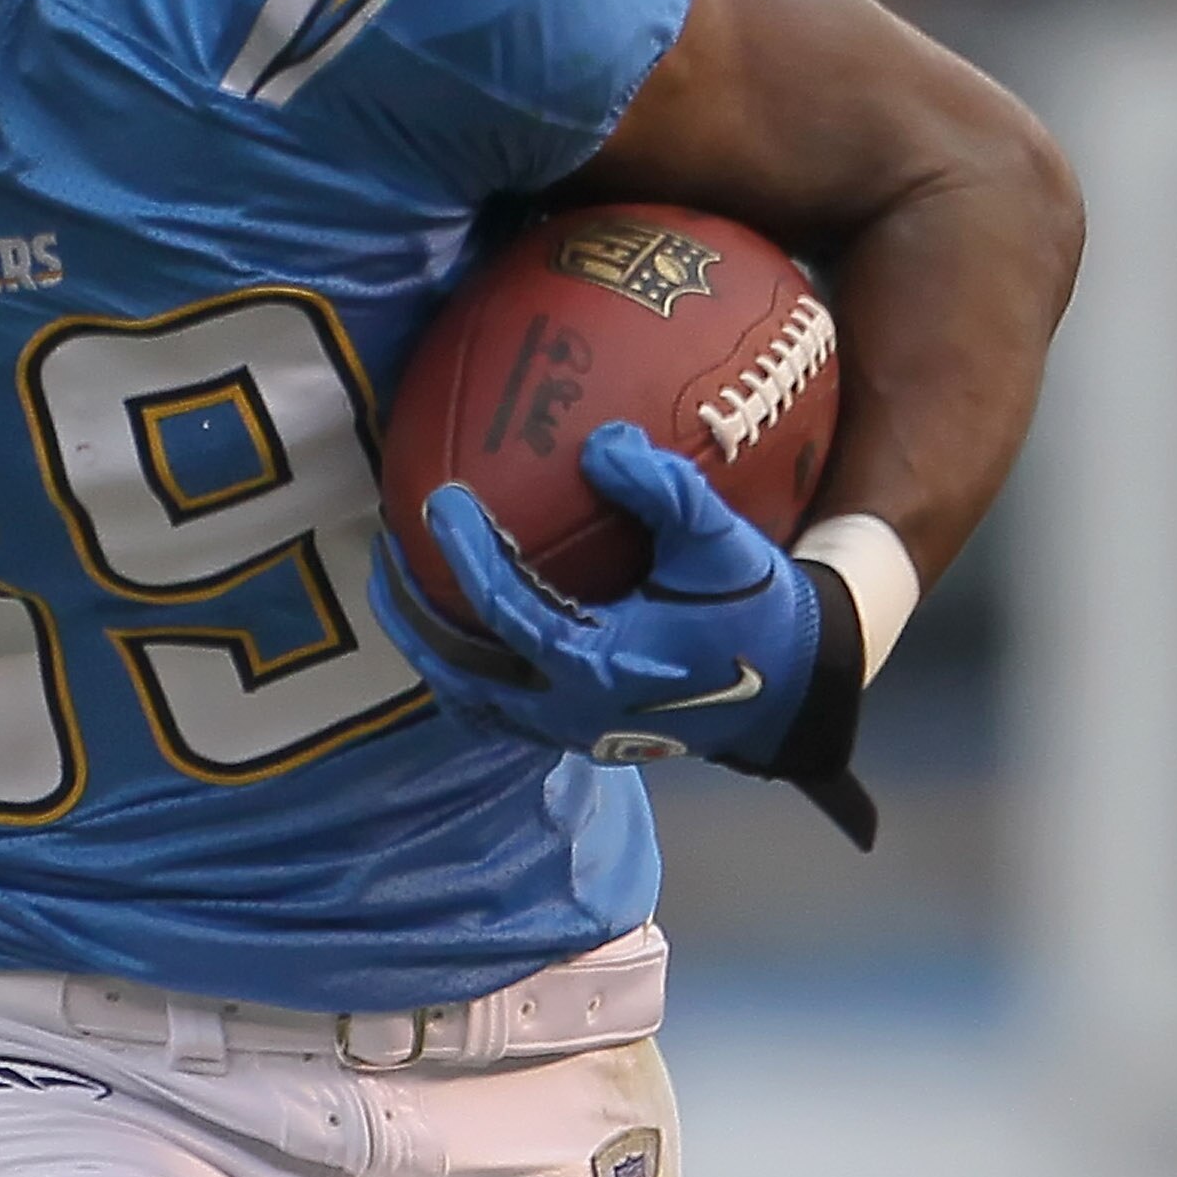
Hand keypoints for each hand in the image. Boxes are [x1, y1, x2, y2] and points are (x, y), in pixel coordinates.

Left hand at [368, 423, 871, 840]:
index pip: (503, 609)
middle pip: (457, 666)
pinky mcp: (574, 735)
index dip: (465, 553)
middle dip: (412, 612)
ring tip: (398, 590)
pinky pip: (494, 711)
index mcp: (599, 666)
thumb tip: (601, 441)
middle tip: (383, 553)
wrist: (794, 690)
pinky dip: (462, 670)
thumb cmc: (754, 610)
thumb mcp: (721, 545)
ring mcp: (567, 731)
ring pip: (468, 696)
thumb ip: (666, 490)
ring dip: (428, 646)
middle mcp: (569, 710)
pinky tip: (450, 627)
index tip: (438, 498)